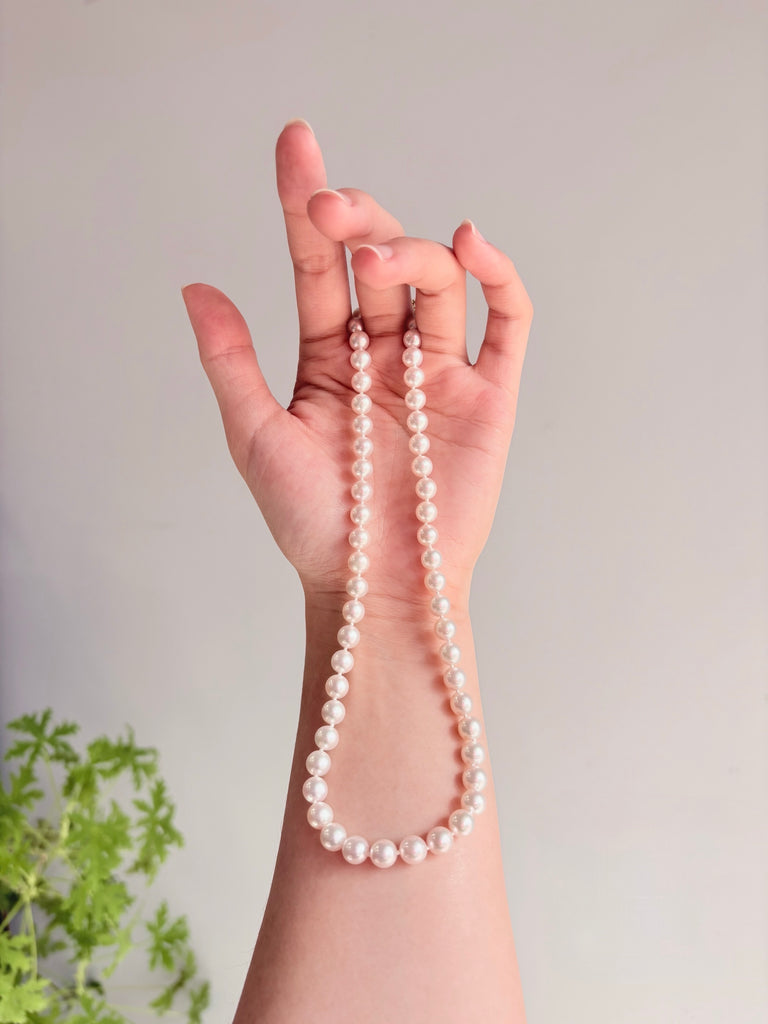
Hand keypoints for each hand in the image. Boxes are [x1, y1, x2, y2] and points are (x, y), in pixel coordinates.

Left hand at [182, 121, 532, 609]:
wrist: (375, 585)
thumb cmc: (312, 522)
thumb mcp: (255, 437)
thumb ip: (231, 361)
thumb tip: (194, 285)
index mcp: (329, 357)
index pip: (316, 265)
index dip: (304, 204)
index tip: (294, 144)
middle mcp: (385, 353)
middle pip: (378, 261)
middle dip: (356, 223)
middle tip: (330, 212)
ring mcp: (440, 370)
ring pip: (437, 281)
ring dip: (409, 252)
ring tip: (375, 262)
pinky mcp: (490, 394)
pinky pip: (506, 322)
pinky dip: (498, 277)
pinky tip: (472, 243)